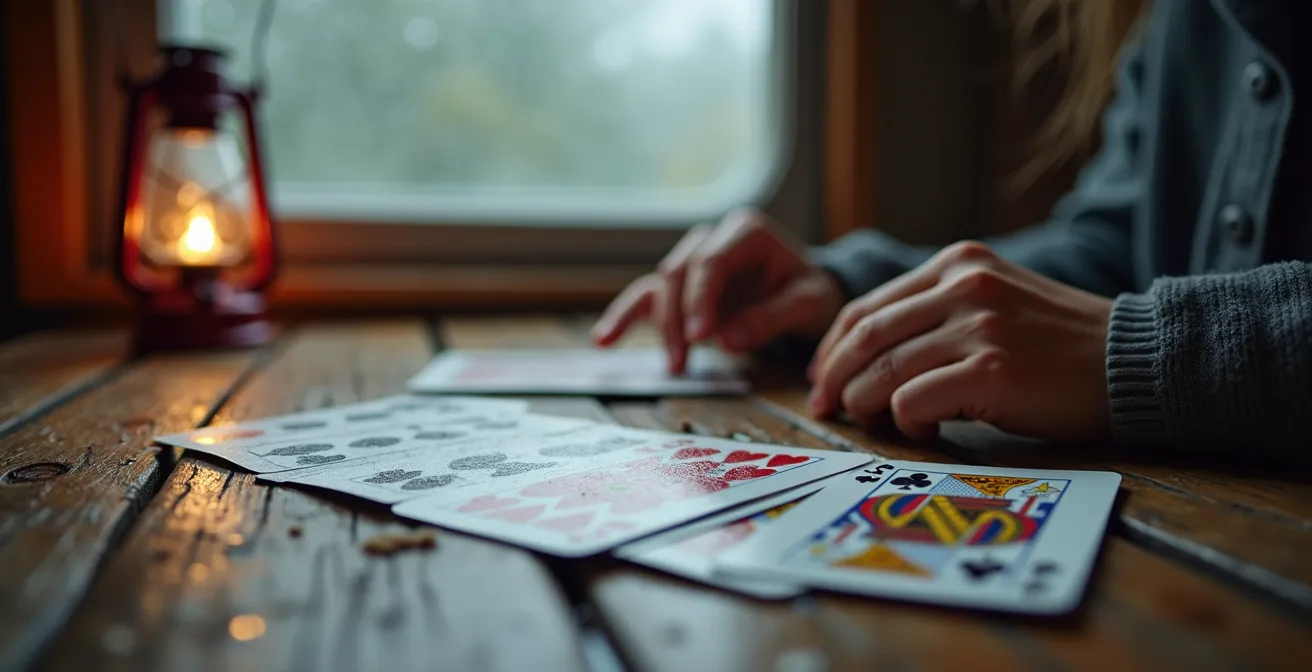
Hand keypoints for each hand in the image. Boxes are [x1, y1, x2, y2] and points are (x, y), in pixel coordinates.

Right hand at [591, 208, 844, 373]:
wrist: (810, 294)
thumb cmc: (811, 293)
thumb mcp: (809, 304)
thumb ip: (772, 318)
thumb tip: (727, 340)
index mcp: (746, 231)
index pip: (710, 260)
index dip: (700, 298)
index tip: (702, 336)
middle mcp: (713, 238)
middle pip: (679, 272)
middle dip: (678, 317)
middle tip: (685, 359)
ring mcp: (693, 261)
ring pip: (661, 285)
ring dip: (662, 326)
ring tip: (673, 364)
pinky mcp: (682, 287)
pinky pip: (647, 297)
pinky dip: (625, 317)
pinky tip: (603, 339)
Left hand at [808, 241, 1113, 441]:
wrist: (1134, 361)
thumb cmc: (1059, 345)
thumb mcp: (995, 302)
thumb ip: (937, 314)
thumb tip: (866, 359)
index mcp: (957, 264)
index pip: (868, 306)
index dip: (834, 347)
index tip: (823, 377)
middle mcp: (963, 286)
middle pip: (865, 336)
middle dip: (834, 377)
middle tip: (826, 408)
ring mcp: (977, 326)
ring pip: (882, 371)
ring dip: (866, 406)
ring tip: (876, 425)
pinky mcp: (991, 369)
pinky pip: (913, 401)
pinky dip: (906, 423)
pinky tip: (927, 431)